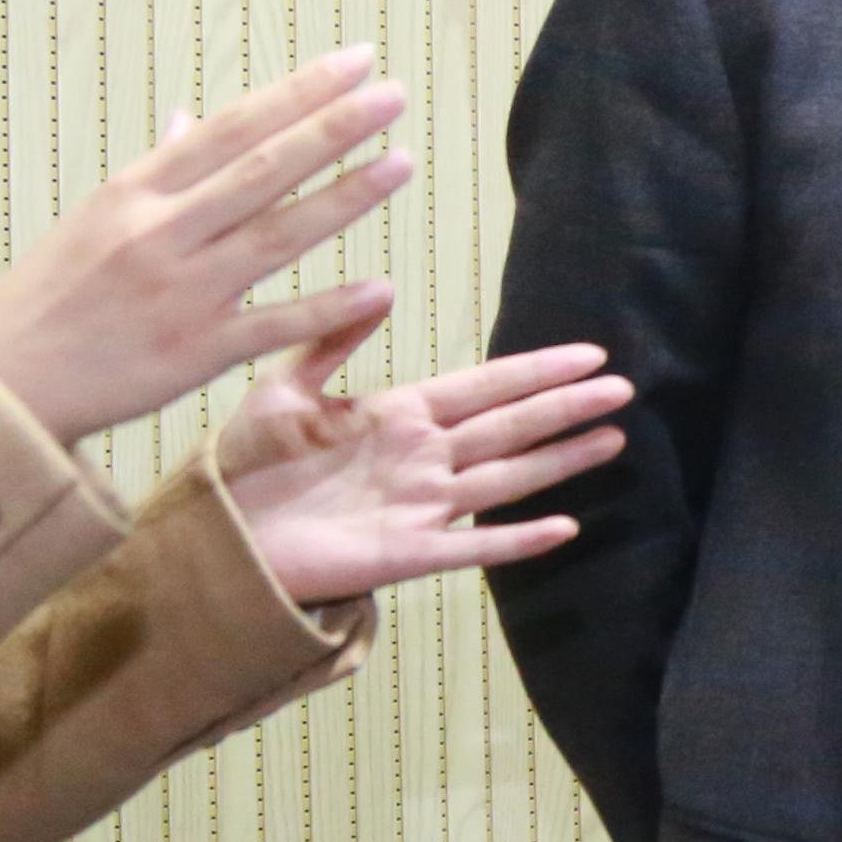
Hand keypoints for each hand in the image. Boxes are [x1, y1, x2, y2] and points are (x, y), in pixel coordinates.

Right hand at [0, 50, 416, 445]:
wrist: (0, 383)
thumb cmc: (50, 294)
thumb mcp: (92, 217)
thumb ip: (157, 169)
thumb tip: (194, 117)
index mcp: (135, 191)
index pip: (233, 127)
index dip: (299, 91)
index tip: (355, 61)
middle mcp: (159, 232)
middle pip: (262, 168)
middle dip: (333, 127)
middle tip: (394, 94)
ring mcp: (179, 292)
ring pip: (277, 235)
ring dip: (345, 197)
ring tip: (401, 162)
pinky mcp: (194, 353)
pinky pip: (273, 325)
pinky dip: (328, 307)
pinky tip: (382, 287)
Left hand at [211, 306, 628, 607]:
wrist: (217, 537)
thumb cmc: (245, 465)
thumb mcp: (282, 391)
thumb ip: (329, 342)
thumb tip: (379, 287)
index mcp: (399, 416)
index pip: (484, 387)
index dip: (536, 370)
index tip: (588, 354)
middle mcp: (423, 459)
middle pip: (511, 427)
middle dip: (567, 407)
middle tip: (625, 388)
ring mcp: (422, 507)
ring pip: (508, 478)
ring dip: (560, 460)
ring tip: (613, 439)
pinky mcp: (408, 554)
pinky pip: (473, 547)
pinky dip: (517, 539)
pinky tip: (564, 527)